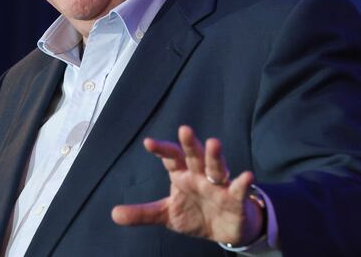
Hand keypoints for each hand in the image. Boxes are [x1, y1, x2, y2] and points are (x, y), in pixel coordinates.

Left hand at [111, 125, 263, 245]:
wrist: (224, 230)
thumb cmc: (195, 214)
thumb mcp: (167, 214)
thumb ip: (143, 213)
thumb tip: (114, 214)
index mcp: (183, 175)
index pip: (171, 158)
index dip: (162, 150)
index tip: (149, 143)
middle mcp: (200, 175)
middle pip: (195, 156)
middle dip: (190, 144)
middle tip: (184, 129)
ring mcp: (219, 184)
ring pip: (216, 167)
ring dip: (215, 156)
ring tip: (213, 143)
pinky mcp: (235, 198)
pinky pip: (239, 189)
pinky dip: (242, 182)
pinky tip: (247, 176)